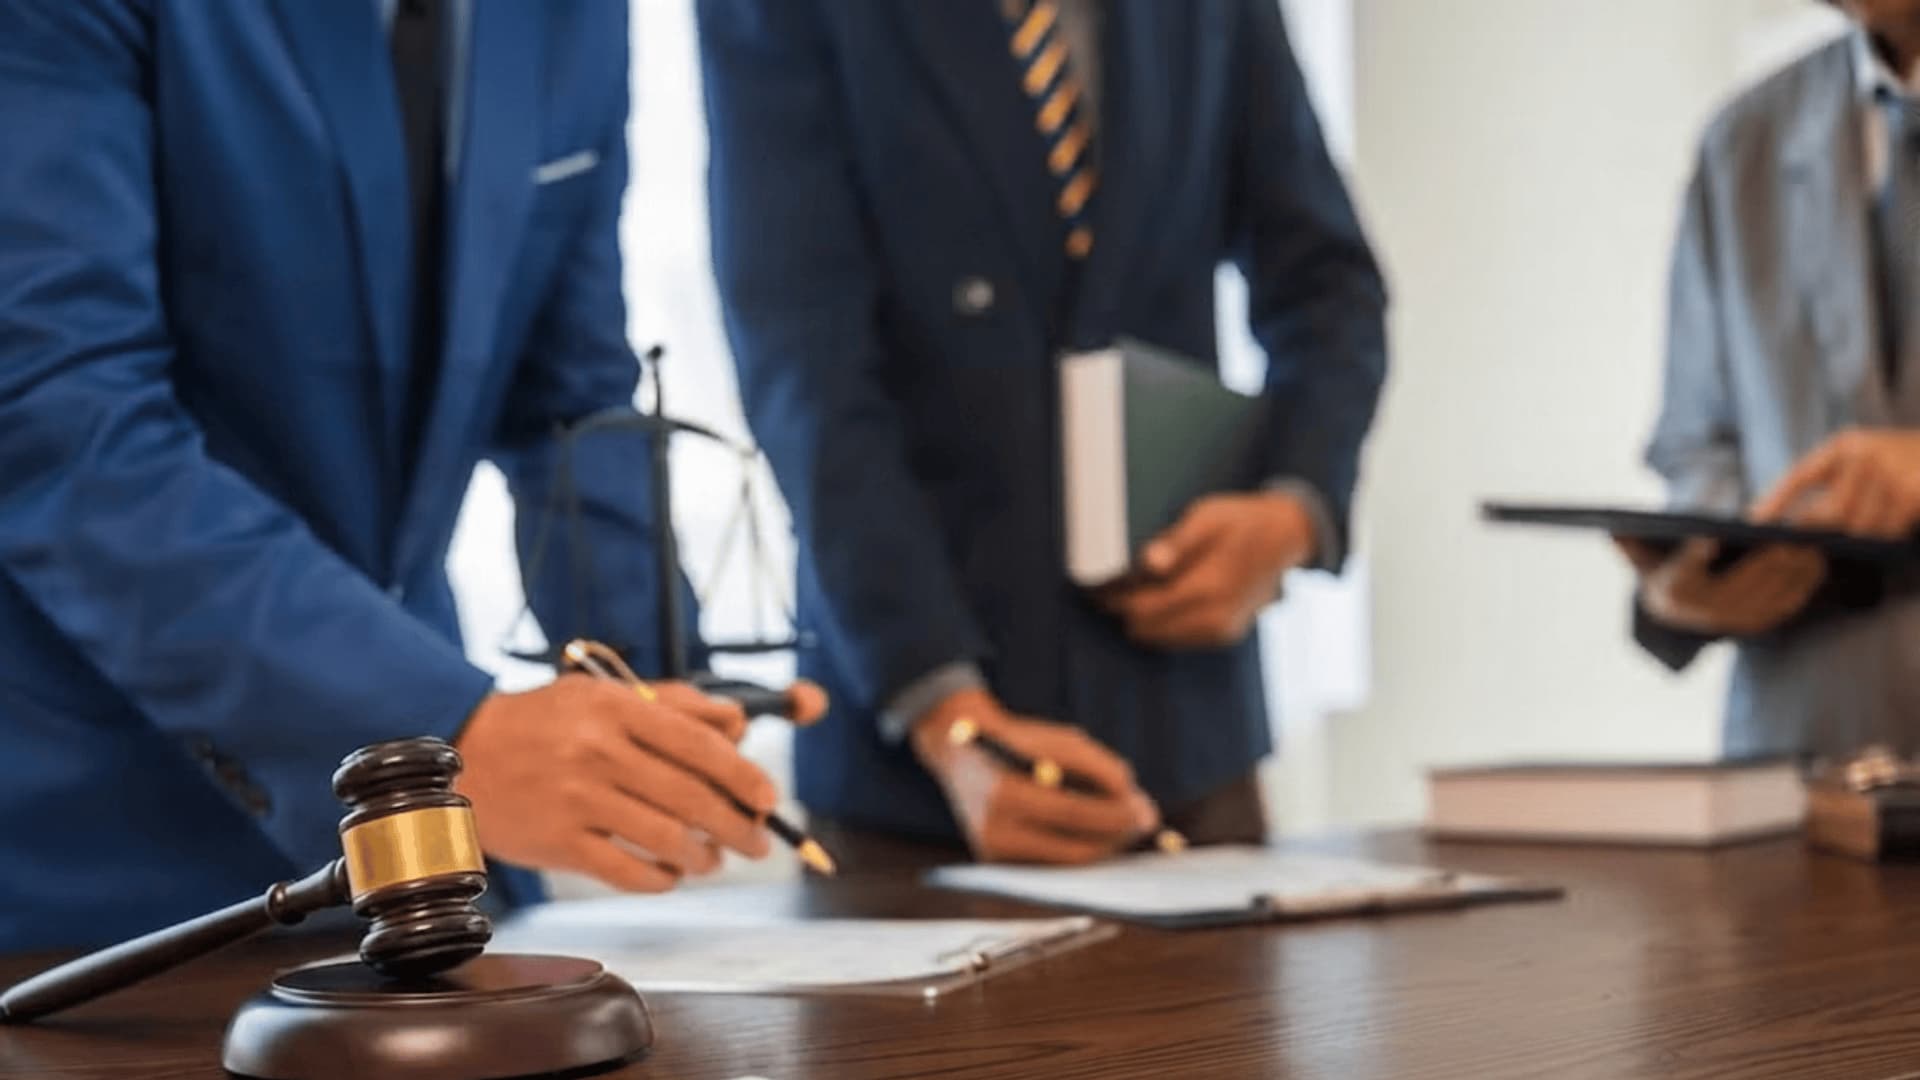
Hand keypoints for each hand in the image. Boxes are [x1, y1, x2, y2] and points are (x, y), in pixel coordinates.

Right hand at [454, 675, 775, 892]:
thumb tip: (739, 726)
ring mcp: (577, 801)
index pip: (699, 745)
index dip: (743, 775)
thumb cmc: (546, 722)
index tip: (768, 798)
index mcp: (616, 710)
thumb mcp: (605, 694)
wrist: (463, 753)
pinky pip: (628, 873)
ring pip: (666, 840)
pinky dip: (662, 879)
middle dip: (737, 826)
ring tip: (714, 859)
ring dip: (703, 857)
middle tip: (756, 841)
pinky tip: (671, 873)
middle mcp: (598, 752)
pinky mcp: (558, 844)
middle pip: (691, 798)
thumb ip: (675, 704)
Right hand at [910, 688, 1159, 864]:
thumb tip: (1139, 806)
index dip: (1115, 816)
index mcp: (1005, 791)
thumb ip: (1101, 767)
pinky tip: (1098, 831)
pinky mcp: (998, 865)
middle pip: (1074, 849)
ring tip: (1125, 823)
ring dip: (1104, 846)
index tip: (1146, 811)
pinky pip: (1053, 864)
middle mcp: (994, 830)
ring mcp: (994, 854)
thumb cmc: (1019, 742)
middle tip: (1144, 820)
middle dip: (1116, 837)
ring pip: (1068, 862)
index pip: (1073, 813)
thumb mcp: (1060, 740)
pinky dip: (1080, 848)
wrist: (960, 754)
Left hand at [1098, 491, 1314, 649]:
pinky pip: (1177, 639)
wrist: (1286, 537)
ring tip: (1123, 594)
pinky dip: (1160, 625)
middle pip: (1146, 625)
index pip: (1143, 605)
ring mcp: (1221, 630)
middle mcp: (1216, 616)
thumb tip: (1149, 564)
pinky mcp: (1223, 635)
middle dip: (1121, 609)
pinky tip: (1152, 604)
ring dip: (1139, 619)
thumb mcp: (1208, 516)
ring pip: (1158, 637)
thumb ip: (1177, 542)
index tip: (1091, 586)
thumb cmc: (1240, 521)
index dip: (1112, 598)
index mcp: (1210, 585)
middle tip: (1099, 590)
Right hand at [1615, 536, 1824, 636]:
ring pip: (1768, 594)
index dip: (1696, 555)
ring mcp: (1733, 621)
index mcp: (1673, 592)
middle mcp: (1703, 612)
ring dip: (1792, 570)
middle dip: (1767, 559)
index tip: (1712, 535)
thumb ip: (1631, 543)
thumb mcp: (1643, 557)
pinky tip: (1816, 561)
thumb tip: (1613, 528)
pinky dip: (1802, 584)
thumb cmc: (1663, 571)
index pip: (1683, 572)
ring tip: (1811, 542)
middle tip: (1788, 533)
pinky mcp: (1758, 624)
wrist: (1677, 611)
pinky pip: (1784, 604)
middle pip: (1740, 584)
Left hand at [1750, 429, 1919, 538]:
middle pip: (1831, 511)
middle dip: (1822, 532)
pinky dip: (1886, 533)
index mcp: (1842, 446)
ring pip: (1860, 526)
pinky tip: (1893, 521)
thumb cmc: (1891, 459)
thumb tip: (1796, 524)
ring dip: (1860, 534)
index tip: (1754, 523)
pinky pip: (1888, 530)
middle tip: (1811, 546)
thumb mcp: (1858, 457)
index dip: (1775, 500)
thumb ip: (1828, 482)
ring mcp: (1891, 473)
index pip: (1800, 476)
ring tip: (1868, 522)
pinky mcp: (1913, 493)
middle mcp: (1864, 455)